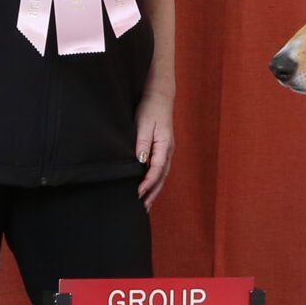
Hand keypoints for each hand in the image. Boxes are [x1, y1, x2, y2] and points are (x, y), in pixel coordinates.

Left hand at [135, 89, 174, 204]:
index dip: (147, 183)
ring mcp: (167, 151)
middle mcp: (168, 151)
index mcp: (165, 146)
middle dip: (152, 193)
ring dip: (154, 190)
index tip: (137, 193)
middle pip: (161, 177)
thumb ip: (142, 144)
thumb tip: (140, 162)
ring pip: (162, 176)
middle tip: (143, 208)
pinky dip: (154, 181)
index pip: (156, 170)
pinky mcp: (162, 149)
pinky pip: (160, 170)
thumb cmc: (151, 109)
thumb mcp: (144, 125)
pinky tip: (148, 187)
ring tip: (146, 203)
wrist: (160, 97)